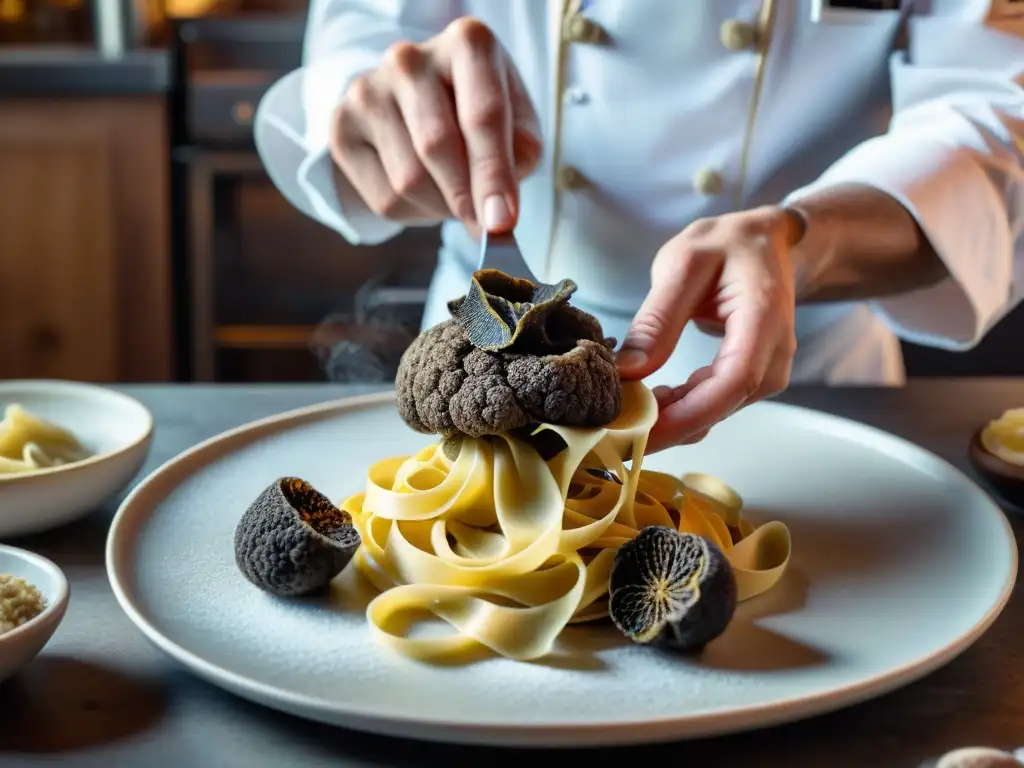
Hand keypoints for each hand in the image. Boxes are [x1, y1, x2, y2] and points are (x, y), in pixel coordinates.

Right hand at [329, 17, 541, 233]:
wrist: (421, 99)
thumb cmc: (478, 111)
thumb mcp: (516, 122)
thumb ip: (520, 157)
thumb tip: (497, 212)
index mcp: (466, 43)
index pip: (481, 116)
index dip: (493, 174)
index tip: (501, 220)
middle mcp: (409, 59)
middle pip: (436, 146)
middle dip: (465, 197)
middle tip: (485, 226)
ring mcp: (368, 90)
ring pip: (408, 180)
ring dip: (442, 206)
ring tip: (455, 194)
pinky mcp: (342, 127)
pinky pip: (384, 197)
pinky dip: (415, 212)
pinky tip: (427, 192)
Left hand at [616, 205, 805, 453]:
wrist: (764, 241)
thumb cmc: (726, 245)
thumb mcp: (683, 265)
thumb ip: (657, 320)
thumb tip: (628, 372)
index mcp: (763, 319)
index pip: (732, 381)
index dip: (686, 415)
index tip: (641, 432)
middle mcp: (774, 354)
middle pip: (722, 405)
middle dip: (668, 427)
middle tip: (615, 434)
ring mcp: (767, 369)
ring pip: (716, 411)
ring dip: (671, 421)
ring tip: (623, 415)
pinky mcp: (751, 376)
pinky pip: (715, 403)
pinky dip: (681, 409)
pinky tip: (648, 403)